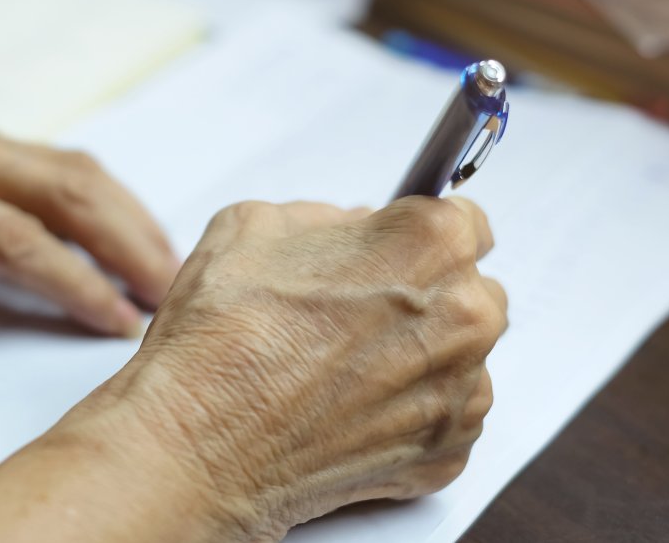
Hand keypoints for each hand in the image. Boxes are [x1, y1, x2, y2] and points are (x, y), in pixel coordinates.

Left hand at [0, 71, 178, 385]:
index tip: (117, 319)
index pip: (11, 238)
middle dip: (128, 242)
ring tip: (166, 260)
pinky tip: (120, 223)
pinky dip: (100, 196)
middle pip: (63, 190)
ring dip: (126, 213)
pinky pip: (51, 160)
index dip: (73, 281)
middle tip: (172, 289)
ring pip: (67, 167)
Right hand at [72, 197, 506, 539]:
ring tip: (342, 367)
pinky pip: (443, 416)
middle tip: (358, 311)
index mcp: (429, 246)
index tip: (401, 250)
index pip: (466, 221)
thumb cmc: (223, 340)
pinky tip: (348, 407)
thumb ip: (326, 218)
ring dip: (417, 356)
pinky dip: (406, 412)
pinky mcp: (447, 450)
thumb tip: (350, 231)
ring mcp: (461, 391)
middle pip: (469, 291)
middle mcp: (463, 317)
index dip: (421, 236)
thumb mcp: (254, 225)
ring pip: (458, 357)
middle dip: (425, 295)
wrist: (199, 443)